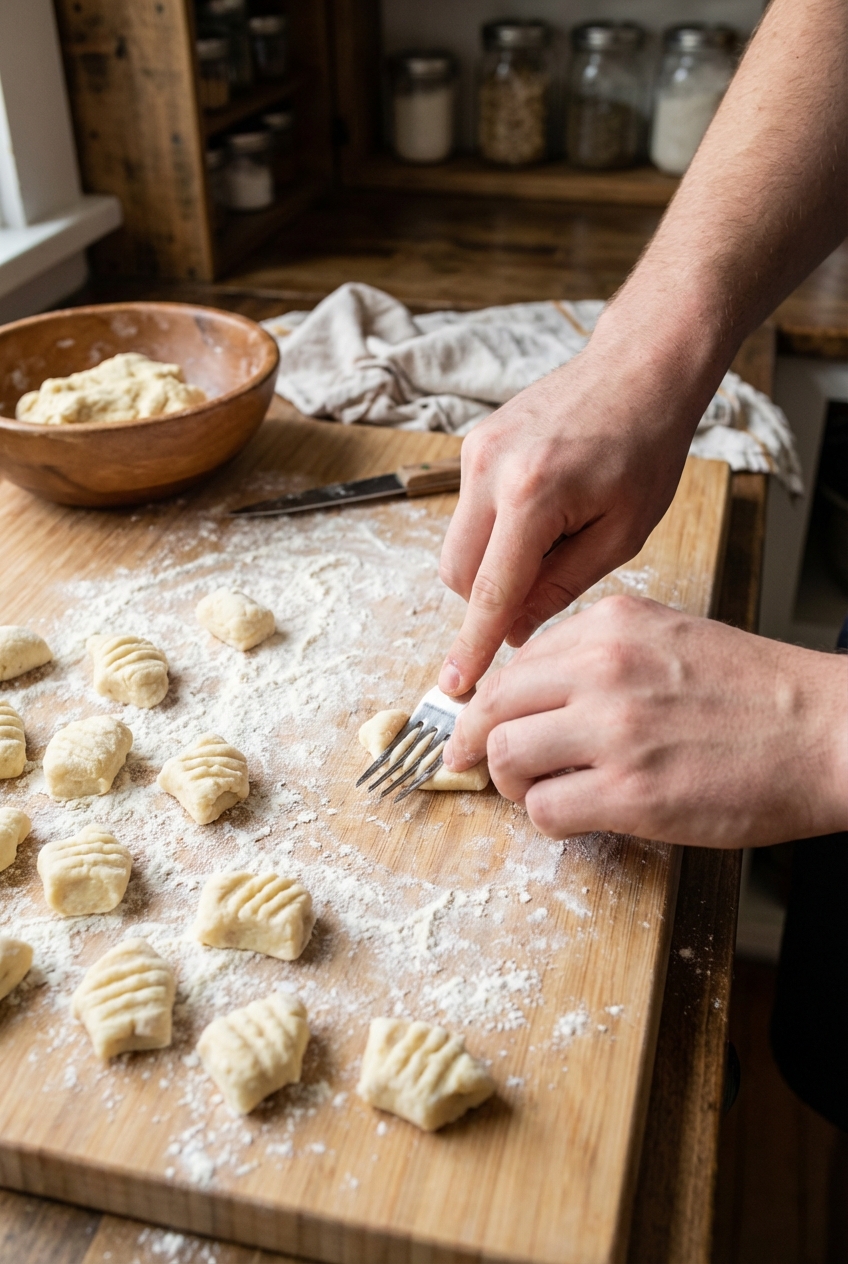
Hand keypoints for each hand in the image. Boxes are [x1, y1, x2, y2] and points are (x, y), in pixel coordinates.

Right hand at [436, 321, 716, 697]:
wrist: (637, 370)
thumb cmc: (645, 448)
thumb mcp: (621, 533)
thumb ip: (561, 586)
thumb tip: (514, 631)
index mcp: (532, 496)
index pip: (489, 592)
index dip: (471, 645)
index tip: (454, 686)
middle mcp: (490, 470)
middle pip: (457, 574)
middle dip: (486, 601)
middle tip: (541, 593)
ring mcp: (475, 452)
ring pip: (455, 546)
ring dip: (489, 566)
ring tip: (550, 544)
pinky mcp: (473, 443)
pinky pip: (467, 513)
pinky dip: (494, 532)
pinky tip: (541, 515)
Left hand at [443, 596, 847, 847]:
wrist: (828, 732)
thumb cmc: (757, 692)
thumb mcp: (669, 637)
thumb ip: (599, 655)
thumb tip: (536, 692)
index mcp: (610, 625)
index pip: (515, 663)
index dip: (488, 702)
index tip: (477, 722)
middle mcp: (603, 668)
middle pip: (493, 707)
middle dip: (473, 741)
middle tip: (470, 764)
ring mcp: (614, 730)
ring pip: (507, 756)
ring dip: (512, 783)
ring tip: (540, 792)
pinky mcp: (630, 793)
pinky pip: (545, 810)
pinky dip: (548, 818)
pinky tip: (577, 814)